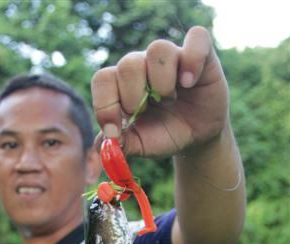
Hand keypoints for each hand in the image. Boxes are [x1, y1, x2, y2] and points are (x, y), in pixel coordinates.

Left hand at [91, 26, 228, 157]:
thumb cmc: (164, 134)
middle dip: (133, 95)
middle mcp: (144, 65)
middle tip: (145, 112)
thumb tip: (102, 146)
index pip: (103, 79)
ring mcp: (172, 57)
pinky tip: (189, 83)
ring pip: (158, 49)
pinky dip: (193, 59)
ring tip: (170, 100)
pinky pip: (196, 38)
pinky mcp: (201, 56)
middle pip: (128, 64)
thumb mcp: (141, 145)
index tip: (113, 131)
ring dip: (161, 80)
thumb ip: (121, 144)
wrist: (196, 137)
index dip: (104, 104)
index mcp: (123, 85)